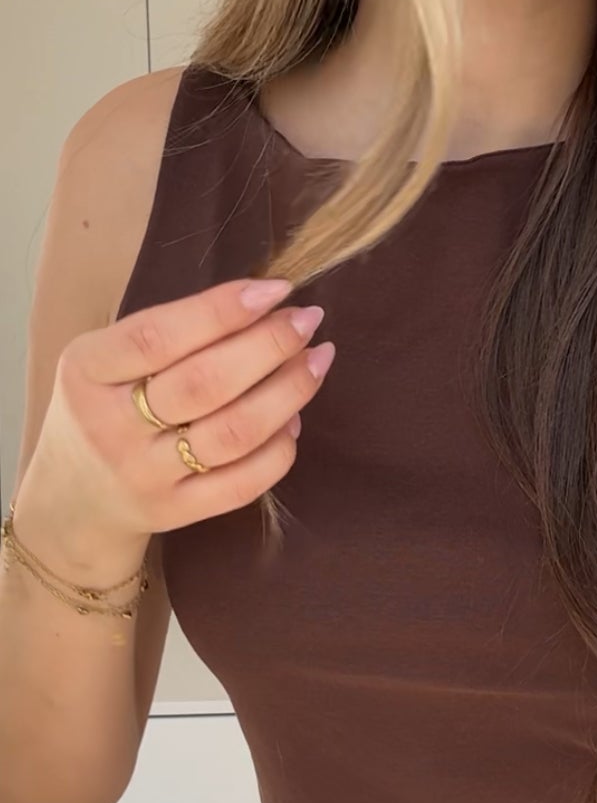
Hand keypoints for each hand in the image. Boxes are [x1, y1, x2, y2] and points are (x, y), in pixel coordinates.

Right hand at [14, 279, 335, 574]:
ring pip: (234, 433)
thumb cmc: (104, 407)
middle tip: (307, 321)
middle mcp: (111, 427)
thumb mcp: (106, 360)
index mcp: (88, 372)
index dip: (223, 310)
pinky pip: (243, 482)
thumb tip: (264, 306)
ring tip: (316, 360)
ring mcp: (144, 476)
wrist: (72, 498)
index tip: (275, 290)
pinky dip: (280, 446)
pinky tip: (294, 417)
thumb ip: (170, 333)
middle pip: (206, 384)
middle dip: (270, 346)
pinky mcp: (174, 512)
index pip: (159, 337)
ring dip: (288, 391)